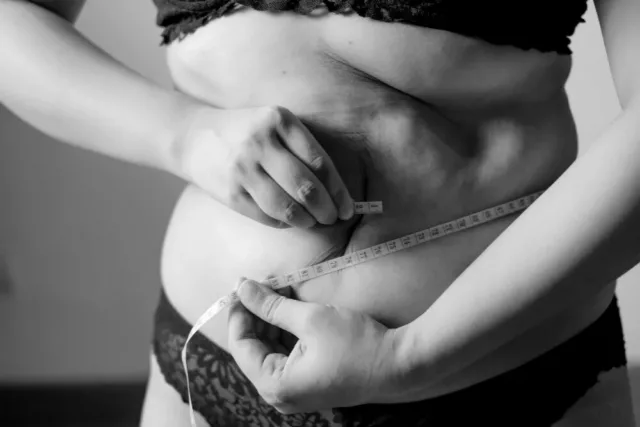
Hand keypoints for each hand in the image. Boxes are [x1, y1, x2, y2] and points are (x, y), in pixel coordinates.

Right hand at [176, 105, 353, 227]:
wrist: (193, 137)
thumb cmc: (246, 132)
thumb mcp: (273, 124)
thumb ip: (301, 149)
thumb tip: (335, 190)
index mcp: (279, 120)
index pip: (319, 162)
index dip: (338, 190)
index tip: (349, 206)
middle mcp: (260, 143)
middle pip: (306, 187)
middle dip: (327, 209)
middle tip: (334, 218)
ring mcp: (243, 169)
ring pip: (287, 206)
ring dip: (306, 220)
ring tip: (314, 222)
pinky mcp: (230, 192)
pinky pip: (266, 216)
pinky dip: (283, 223)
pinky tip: (290, 221)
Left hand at [227, 279, 402, 413]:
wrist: (400, 365)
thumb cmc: (356, 344)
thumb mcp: (310, 318)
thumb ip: (272, 304)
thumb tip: (242, 288)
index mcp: (275, 384)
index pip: (241, 345)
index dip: (239, 313)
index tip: (241, 287)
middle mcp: (281, 395)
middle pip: (255, 349)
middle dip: (257, 314)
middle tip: (263, 284)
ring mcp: (296, 392)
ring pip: (271, 351)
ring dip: (272, 321)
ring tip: (279, 291)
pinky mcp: (311, 384)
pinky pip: (287, 357)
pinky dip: (286, 332)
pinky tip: (292, 308)